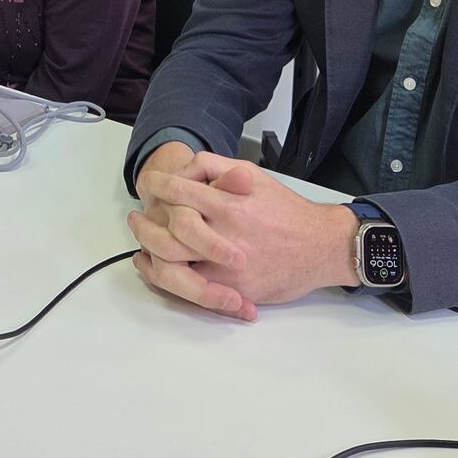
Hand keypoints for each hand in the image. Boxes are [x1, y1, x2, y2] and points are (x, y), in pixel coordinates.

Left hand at [129, 150, 359, 320]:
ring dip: (150, 253)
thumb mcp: (255, 176)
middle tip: (135, 218)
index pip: (178, 193)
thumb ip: (219, 169)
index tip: (146, 184)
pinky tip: (155, 268)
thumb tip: (186, 167)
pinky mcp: (234, 290)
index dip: (156, 186)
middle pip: (168, 233)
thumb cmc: (286, 210)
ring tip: (141, 245)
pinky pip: (191, 288)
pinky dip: (167, 278)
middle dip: (145, 225)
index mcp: (229, 205)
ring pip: (174, 265)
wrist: (322, 246)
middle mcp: (225, 237)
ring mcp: (227, 268)